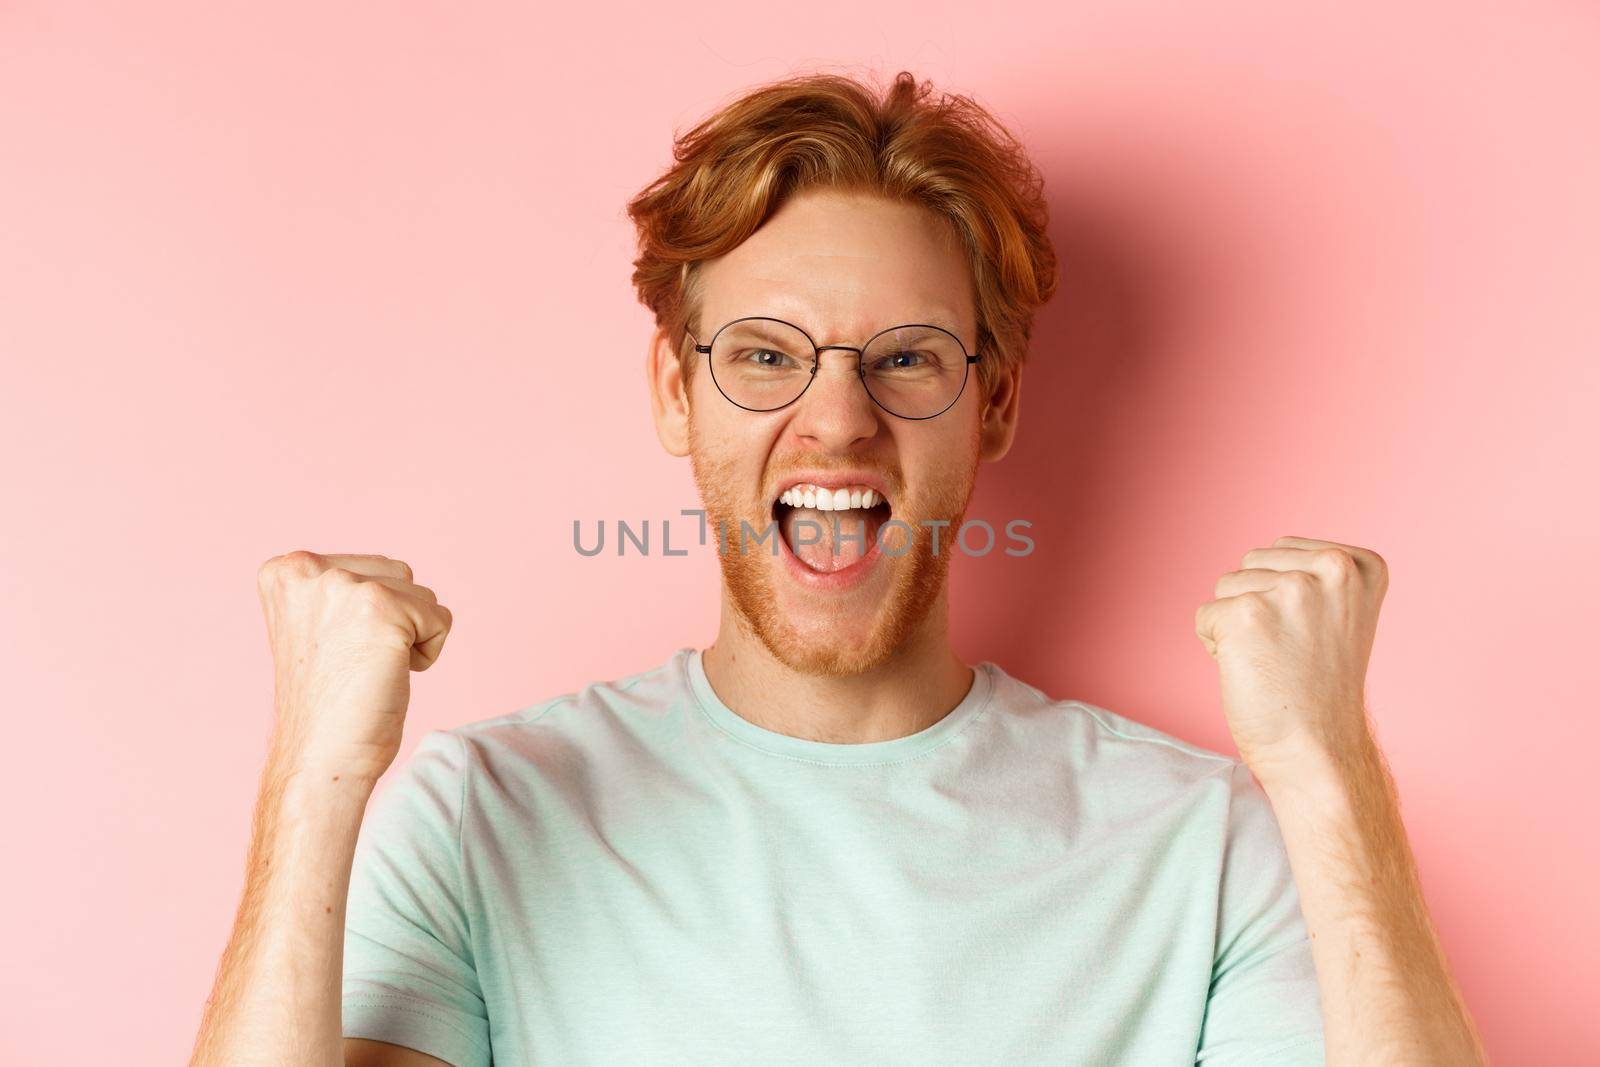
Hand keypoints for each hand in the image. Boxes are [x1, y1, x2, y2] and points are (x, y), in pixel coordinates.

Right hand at [256, 550, 452, 781]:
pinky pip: (441, 620)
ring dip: (411, 638)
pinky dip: (428, 654)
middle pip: (398, 576)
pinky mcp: (381, 606)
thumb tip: (392, 572)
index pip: (370, 570)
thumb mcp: (318, 628)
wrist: (319, 760)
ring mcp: (342, 584)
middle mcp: (307, 568)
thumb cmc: (325, 705)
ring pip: (422, 597)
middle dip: (394, 624)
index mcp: (286, 570)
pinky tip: (389, 676)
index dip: (369, 620)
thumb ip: (339, 592)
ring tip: (369, 671)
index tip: (337, 655)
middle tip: (355, 667)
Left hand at [1194, 535, 1388, 782]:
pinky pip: (1205, 617)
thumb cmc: (1321, 691)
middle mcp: (1333, 568)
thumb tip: (1263, 557)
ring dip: (1237, 625)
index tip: (1312, 636)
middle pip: (1252, 563)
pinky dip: (1216, 646)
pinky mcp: (1248, 614)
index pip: (1283, 550)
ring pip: (1226, 586)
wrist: (1320, 751)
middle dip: (1258, 605)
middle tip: (1290, 653)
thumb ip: (1313, 577)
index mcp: (1359, 565)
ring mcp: (1291, 590)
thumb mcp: (1339, 616)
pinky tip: (1252, 672)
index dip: (1283, 598)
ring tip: (1273, 662)